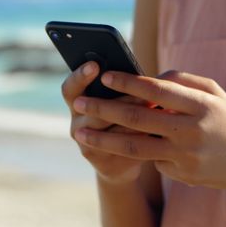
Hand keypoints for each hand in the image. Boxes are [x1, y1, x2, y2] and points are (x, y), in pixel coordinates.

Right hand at [62, 61, 151, 183]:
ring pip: (108, 129)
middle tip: (142, 91)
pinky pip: (119, 147)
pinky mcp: (100, 161)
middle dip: (120, 99)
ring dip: (131, 117)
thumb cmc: (125, 118)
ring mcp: (86, 143)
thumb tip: (154, 74)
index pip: (71, 88)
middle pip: (92, 109)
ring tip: (153, 107)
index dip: (80, 76)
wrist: (123, 159)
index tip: (95, 65)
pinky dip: (137, 137)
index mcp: (77, 101)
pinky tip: (154, 130)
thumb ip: (125, 87)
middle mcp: (77, 122)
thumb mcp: (120, 99)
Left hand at [72, 70, 225, 192]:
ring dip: (102, 140)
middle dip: (104, 109)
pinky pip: (150, 157)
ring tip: (80, 132)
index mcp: (200, 105)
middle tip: (79, 102)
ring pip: (134, 146)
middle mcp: (191, 131)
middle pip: (138, 118)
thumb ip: (180, 80)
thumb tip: (146, 79)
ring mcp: (184, 156)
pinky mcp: (180, 174)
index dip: (128, 82)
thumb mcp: (213, 91)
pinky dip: (136, 148)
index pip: (156, 90)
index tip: (104, 76)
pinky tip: (122, 144)